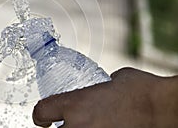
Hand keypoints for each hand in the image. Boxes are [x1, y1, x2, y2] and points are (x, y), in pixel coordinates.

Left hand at [32, 67, 177, 127]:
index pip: (41, 112)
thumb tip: (102, 85)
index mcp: (75, 103)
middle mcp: (78, 125)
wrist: (162, 107)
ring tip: (90, 126)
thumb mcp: (113, 79)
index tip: (43, 118)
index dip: (40, 115)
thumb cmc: (140, 89)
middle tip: (68, 124)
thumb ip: (98, 86)